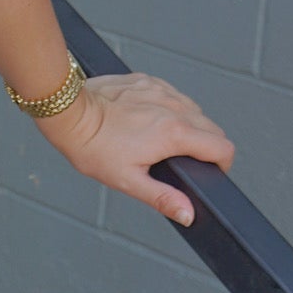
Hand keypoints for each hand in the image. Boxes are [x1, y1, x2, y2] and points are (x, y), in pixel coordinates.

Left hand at [45, 72, 233, 227]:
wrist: (69, 113)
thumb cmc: (94, 146)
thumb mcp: (128, 180)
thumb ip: (163, 198)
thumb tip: (188, 213)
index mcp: (175, 133)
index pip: (223, 147)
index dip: (221, 164)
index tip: (208, 171)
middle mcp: (175, 107)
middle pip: (212, 129)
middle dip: (206, 147)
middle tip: (180, 160)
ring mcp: (162, 90)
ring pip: (194, 109)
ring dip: (188, 126)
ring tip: (161, 141)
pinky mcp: (148, 80)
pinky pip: (172, 95)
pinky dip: (169, 108)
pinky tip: (147, 120)